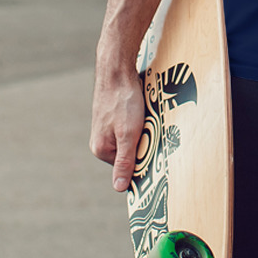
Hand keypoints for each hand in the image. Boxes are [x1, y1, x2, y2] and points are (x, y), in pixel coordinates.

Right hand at [90, 65, 144, 192]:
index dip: (143, 159)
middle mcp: (102, 140)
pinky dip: (142, 118)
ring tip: (147, 116)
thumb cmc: (122, 101)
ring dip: (145, 129)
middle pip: (131, 151)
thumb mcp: (128, 134)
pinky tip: (144, 108)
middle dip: (145, 142)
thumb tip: (119, 188)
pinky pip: (133, 123)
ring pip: (134, 136)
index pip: (128, 167)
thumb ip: (125, 161)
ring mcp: (108, 127)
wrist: (117, 69)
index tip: (155, 152)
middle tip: (151, 127)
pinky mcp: (115, 115)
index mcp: (102, 149)